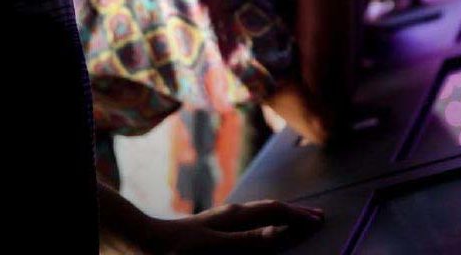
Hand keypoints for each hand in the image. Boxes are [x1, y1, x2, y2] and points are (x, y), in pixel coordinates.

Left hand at [146, 200, 323, 252]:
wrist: (142, 243)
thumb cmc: (178, 250)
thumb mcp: (216, 248)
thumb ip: (249, 240)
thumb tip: (281, 231)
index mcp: (236, 217)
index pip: (276, 213)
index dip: (298, 216)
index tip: (319, 220)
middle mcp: (231, 214)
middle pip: (270, 210)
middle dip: (294, 214)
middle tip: (316, 217)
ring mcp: (221, 220)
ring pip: (258, 215)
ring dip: (279, 217)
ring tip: (293, 222)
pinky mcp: (211, 229)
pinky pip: (246, 222)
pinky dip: (262, 223)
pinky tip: (259, 230)